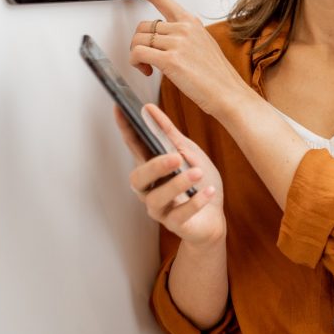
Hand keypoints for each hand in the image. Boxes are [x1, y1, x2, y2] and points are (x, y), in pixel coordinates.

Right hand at [114, 103, 225, 246]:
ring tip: (197, 173)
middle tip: (176, 157)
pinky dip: (195, 202)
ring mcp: (160, 209)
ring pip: (157, 199)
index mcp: (152, 167)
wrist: (214, 216)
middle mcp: (150, 189)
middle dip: (155, 167)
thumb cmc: (199, 182)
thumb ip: (169, 134)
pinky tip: (208, 191)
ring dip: (178, 184)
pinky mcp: (175, 225)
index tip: (119, 108)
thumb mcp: (189, 152)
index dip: (125, 129)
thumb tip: (149, 109)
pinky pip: (180, 215)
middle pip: (138, 178)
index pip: (134, 146)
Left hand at [125, 0, 253, 119]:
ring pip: (139, 41)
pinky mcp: (171, 60)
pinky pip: (138, 54)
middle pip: (143, 27)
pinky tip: (148, 72)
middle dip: (139, 44)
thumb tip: (168, 36)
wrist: (229, 94)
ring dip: (137, 56)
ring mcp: (178, 42)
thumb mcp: (205, 45)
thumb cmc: (217, 76)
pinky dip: (136, 63)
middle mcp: (184, 28)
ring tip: (149, 68)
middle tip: (147, 59)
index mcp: (191, 23)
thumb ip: (187, 35)